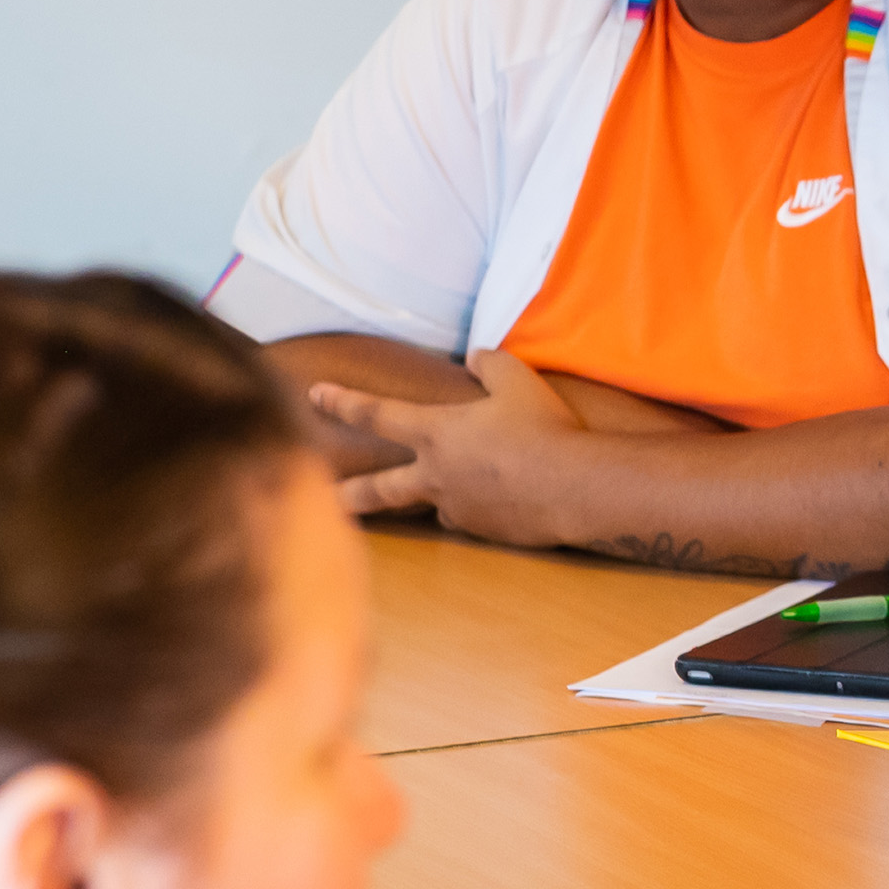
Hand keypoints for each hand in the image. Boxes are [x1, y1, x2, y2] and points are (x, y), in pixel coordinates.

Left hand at [309, 348, 589, 547]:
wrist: (576, 485)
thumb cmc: (544, 428)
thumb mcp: (519, 380)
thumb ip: (490, 364)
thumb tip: (475, 357)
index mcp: (436, 433)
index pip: (376, 414)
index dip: (342, 402)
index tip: (313, 394)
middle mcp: (436, 475)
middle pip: (378, 489)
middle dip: (346, 494)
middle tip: (322, 500)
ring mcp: (458, 508)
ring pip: (433, 504)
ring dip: (437, 496)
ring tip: (457, 491)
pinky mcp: (485, 530)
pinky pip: (472, 517)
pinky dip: (478, 508)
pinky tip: (502, 502)